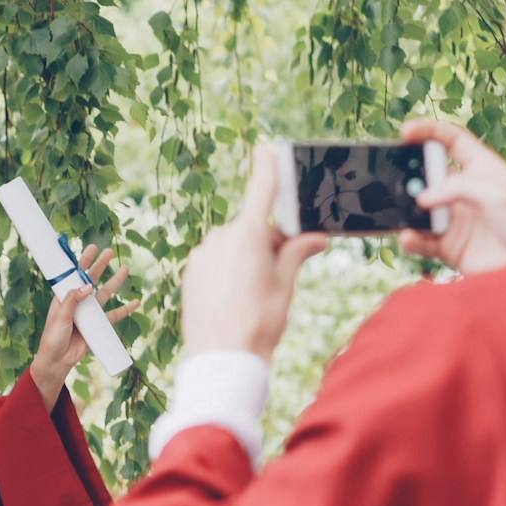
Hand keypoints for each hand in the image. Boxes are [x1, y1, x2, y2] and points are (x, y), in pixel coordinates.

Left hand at [26, 244, 138, 404]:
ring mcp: (89, 313)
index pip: (74, 275)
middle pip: (92, 280)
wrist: (58, 360)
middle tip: (109, 252)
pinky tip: (135, 303)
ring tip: (125, 269)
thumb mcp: (61, 316)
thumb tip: (89, 286)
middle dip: (100, 266)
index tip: (92, 247)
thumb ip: (73, 300)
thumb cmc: (53, 337)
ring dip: (115, 282)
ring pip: (105, 294)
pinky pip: (114, 315)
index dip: (83, 261)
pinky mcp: (98, 326)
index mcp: (64, 297)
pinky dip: (125, 310)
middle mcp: (78, 302)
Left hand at [180, 148, 329, 360]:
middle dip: (267, 242)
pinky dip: (227, 270)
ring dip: (245, 258)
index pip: (260, 192)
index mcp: (247, 236)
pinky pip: (214, 261)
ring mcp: (201, 254)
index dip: (266, 169)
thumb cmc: (260, 320)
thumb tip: (315, 236)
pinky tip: (234, 297)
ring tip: (253, 294)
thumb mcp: (285, 285)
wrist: (223, 356)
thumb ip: (296, 253)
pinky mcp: (190, 272)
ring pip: (231, 246)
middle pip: (251, 228)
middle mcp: (220, 238)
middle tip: (281, 272)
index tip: (265, 149)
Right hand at [397, 118, 505, 274]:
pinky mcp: (448, 246)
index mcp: (483, 169)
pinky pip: (421, 240)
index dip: (430, 131)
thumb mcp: (497, 194)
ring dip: (406, 208)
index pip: (453, 141)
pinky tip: (408, 238)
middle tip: (394, 178)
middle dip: (409, 174)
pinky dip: (410, 239)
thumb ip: (457, 187)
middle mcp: (466, 192)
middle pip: (429, 174)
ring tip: (398, 210)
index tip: (405, 132)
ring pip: (420, 208)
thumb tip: (422, 198)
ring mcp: (456, 219)